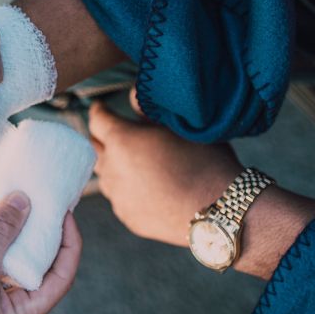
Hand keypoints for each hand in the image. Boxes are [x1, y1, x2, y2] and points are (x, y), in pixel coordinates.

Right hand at [0, 192, 81, 313]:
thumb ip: (2, 230)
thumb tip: (25, 201)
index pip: (60, 278)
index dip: (67, 243)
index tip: (64, 212)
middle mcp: (3, 309)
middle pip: (33, 263)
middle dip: (35, 229)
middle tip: (40, 198)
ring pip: (3, 255)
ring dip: (5, 226)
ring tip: (11, 193)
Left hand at [88, 93, 241, 245]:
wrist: (219, 210)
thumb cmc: (204, 162)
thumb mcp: (180, 125)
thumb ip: (149, 110)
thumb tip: (132, 97)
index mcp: (121, 140)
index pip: (97, 120)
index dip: (99, 111)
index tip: (101, 107)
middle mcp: (112, 168)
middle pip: (95, 148)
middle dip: (103, 138)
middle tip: (115, 132)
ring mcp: (117, 195)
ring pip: (105, 174)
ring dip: (113, 164)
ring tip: (132, 160)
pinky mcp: (127, 216)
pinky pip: (119, 197)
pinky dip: (126, 188)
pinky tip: (145, 186)